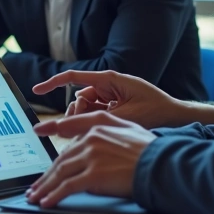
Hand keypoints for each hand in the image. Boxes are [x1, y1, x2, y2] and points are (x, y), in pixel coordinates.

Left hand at [26, 121, 155, 207]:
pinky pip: (67, 187)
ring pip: (60, 172)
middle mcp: (91, 139)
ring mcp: (90, 157)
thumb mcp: (130, 128)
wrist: (162, 164)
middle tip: (36, 186)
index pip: (70, 134)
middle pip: (62, 159)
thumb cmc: (152, 150)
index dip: (53, 137)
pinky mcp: (93, 175)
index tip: (38, 136)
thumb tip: (92, 140)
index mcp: (99, 126)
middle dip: (46, 175)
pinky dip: (54, 195)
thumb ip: (108, 130)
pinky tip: (47, 202)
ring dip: (45, 187)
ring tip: (36, 196)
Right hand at [32, 70, 184, 129]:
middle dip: (77, 116)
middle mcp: (108, 85)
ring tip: (96, 135)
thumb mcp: (125, 116)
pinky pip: (96, 113)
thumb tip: (75, 122)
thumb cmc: (156, 111)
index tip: (36, 90)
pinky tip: (101, 135)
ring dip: (87, 122)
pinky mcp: (114, 105)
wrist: (177, 116)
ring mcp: (111, 96)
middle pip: (79, 99)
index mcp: (109, 80)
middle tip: (78, 133)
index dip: (52, 83)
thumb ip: (98, 117)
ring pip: (86, 109)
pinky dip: (95, 124)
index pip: (73, 78)